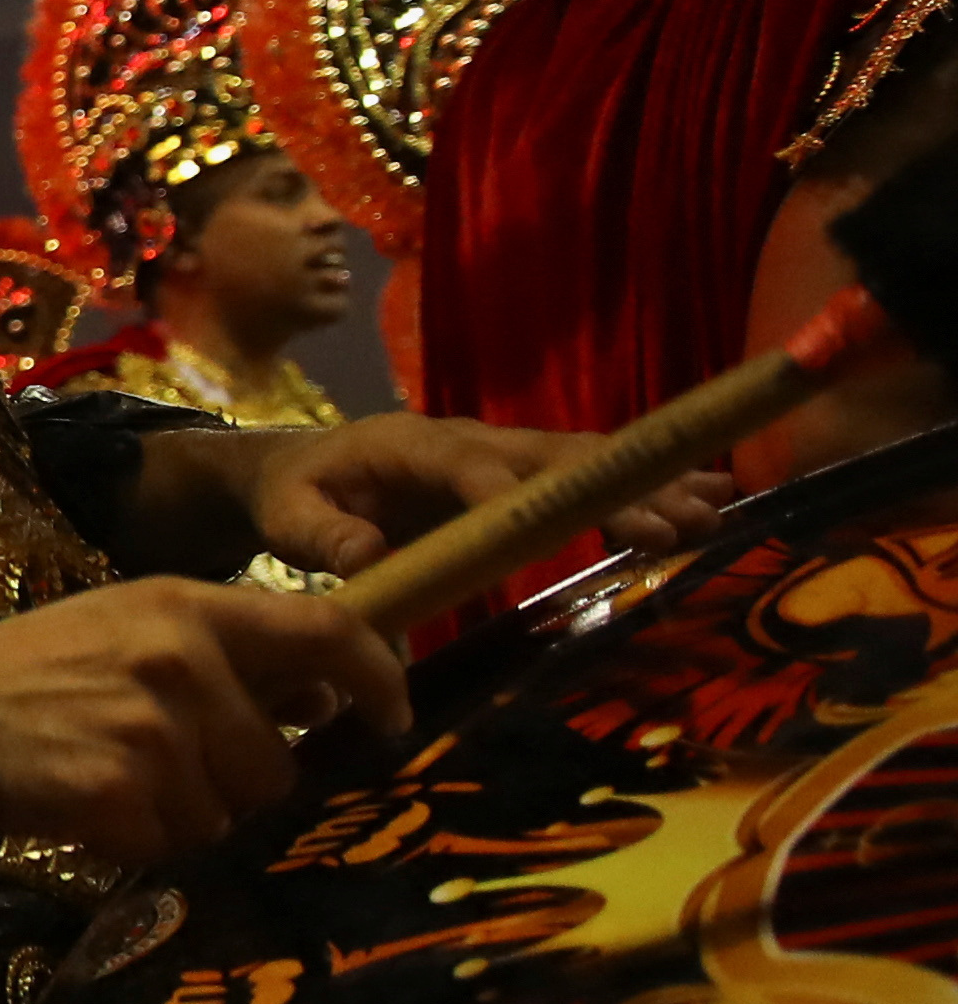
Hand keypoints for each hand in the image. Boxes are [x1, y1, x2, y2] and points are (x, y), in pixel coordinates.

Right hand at [0, 578, 407, 862]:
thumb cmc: (28, 669)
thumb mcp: (129, 626)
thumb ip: (226, 655)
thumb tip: (325, 700)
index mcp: (190, 608)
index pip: (330, 630)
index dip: (379, 680)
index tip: (391, 720)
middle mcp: (183, 662)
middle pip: (279, 764)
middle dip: (237, 785)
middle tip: (167, 769)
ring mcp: (152, 729)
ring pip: (228, 814)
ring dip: (185, 816)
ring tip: (117, 781)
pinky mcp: (116, 792)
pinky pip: (170, 845)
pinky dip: (135, 841)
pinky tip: (87, 806)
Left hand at [229, 417, 727, 575]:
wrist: (299, 471)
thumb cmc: (296, 496)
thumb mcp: (291, 519)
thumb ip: (323, 539)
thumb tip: (367, 563)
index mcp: (407, 447)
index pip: (467, 465)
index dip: (513, 490)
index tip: (561, 518)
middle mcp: (467, 441)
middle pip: (547, 460)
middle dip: (610, 488)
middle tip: (675, 520)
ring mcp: (499, 455)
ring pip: (580, 465)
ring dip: (644, 486)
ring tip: (712, 511)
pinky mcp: (520, 477)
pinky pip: (585, 479)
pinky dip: (644, 486)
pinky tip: (709, 497)